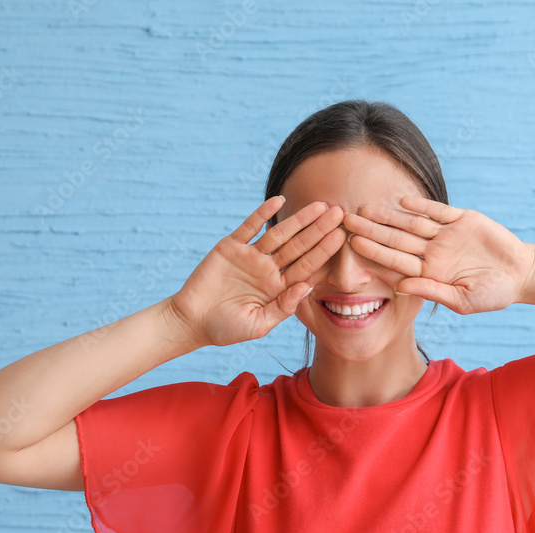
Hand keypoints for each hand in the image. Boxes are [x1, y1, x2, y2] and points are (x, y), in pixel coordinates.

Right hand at [167, 197, 345, 346]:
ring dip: (298, 219)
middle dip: (319, 230)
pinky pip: (249, 227)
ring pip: (279, 234)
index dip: (324, 251)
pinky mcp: (231, 247)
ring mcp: (251, 256)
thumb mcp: (259, 324)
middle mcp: (269, 269)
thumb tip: (308, 286)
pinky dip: (263, 214)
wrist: (191, 321)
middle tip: (339, 212)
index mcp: (279, 288)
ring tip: (319, 205)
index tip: (342, 237)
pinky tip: (278, 201)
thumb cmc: (226, 328)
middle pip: (299, 246)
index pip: (307, 266)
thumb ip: (284, 307)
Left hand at [342, 196, 534, 314]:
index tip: (351, 243)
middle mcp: (433, 252)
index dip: (373, 251)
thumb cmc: (493, 294)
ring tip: (366, 207)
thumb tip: (400, 287)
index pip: (395, 260)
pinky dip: (422, 206)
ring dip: (389, 215)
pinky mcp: (463, 220)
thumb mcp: (463, 300)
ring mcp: (446, 235)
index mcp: (429, 273)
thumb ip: (432, 291)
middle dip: (371, 229)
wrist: (522, 274)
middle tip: (345, 219)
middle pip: (396, 239)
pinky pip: (439, 211)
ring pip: (412, 223)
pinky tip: (402, 200)